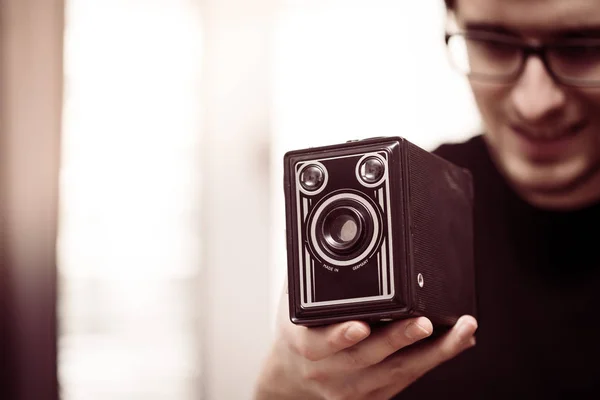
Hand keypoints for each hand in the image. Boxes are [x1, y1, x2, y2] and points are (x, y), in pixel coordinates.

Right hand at [254, 286, 477, 399]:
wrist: (295, 375)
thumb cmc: (300, 331)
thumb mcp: (291, 302)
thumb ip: (305, 274)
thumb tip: (318, 231)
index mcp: (306, 344)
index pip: (320, 343)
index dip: (340, 336)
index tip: (360, 325)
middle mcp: (329, 371)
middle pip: (367, 358)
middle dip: (398, 339)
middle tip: (424, 322)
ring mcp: (353, 387)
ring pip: (397, 372)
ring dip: (433, 352)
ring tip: (461, 331)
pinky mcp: (375, 395)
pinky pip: (410, 377)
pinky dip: (436, 358)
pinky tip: (458, 341)